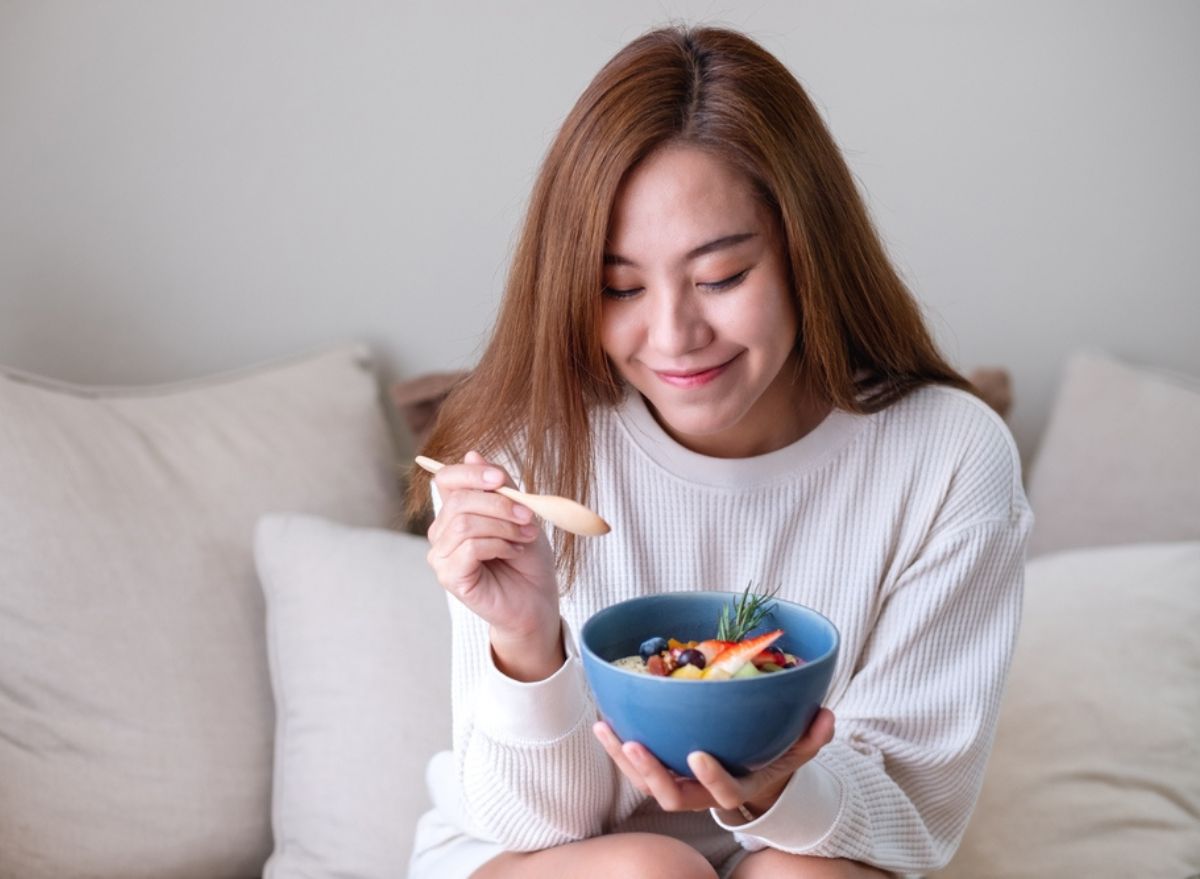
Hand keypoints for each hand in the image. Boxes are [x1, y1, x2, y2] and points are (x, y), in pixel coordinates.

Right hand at [425, 450, 561, 679]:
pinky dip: (498, 545)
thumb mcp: (519, 513)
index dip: (470, 473)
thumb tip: (472, 454)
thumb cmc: (527, 558)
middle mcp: (441, 532)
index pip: (446, 478)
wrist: (537, 601)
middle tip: (529, 516)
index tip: (501, 479)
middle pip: (459, 500)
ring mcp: (441, 556)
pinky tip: (513, 553)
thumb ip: (498, 487)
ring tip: (524, 537)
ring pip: (464, 523)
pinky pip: (469, 547)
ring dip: (503, 526)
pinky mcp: (450, 577)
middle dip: (499, 504)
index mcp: (455, 511)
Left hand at [592, 708, 834, 815]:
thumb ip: (812, 737)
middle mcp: (701, 792)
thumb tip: (827, 716)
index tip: (699, 754)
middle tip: (636, 745)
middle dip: (649, 772)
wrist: (751, 777)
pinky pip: (637, 763)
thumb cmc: (773, 759)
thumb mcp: (798, 750)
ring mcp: (678, 783)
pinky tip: (606, 720)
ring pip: (645, 781)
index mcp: (735, 789)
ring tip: (606, 729)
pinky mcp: (663, 769)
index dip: (711, 778)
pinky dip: (619, 745)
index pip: (723, 792)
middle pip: (669, 795)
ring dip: (623, 758)